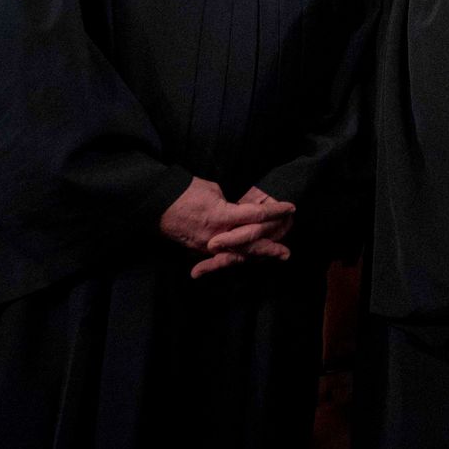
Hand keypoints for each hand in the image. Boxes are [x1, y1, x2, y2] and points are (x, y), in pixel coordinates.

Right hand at [159, 178, 294, 278]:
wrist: (157, 203)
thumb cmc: (186, 191)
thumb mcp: (214, 190)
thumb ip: (231, 203)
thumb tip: (241, 208)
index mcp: (222, 216)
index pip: (255, 216)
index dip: (275, 211)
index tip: (290, 207)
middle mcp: (217, 235)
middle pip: (250, 243)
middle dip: (270, 246)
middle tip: (286, 252)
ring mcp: (207, 245)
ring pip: (238, 253)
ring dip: (257, 256)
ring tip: (274, 258)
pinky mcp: (199, 249)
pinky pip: (222, 256)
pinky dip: (238, 257)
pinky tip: (249, 258)